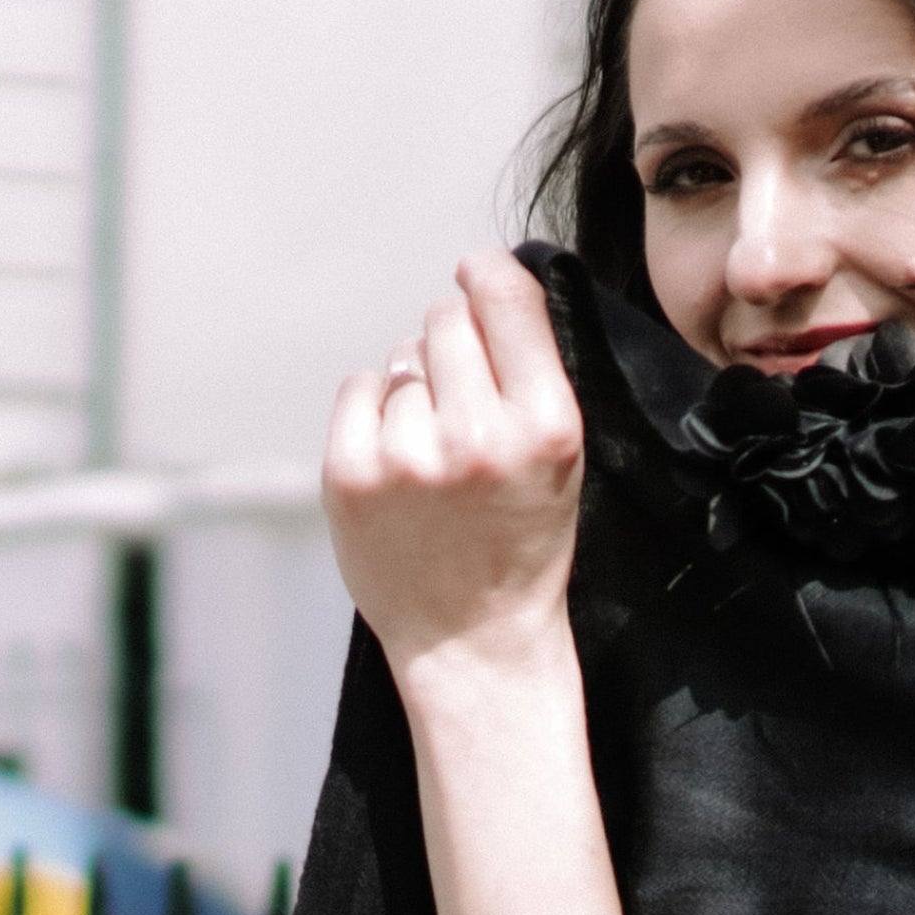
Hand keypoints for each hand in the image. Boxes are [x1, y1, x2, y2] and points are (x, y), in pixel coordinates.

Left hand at [322, 249, 582, 680]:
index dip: (486, 274)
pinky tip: (399, 462)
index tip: (476, 274)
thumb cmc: (521, 542)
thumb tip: (477, 277)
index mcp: (546, 427)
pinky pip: (359, 389)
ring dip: (414, 391)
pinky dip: (373, 414)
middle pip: (446, 320)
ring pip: (402, 360)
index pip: (506, 297)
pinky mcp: (352, 476)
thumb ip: (529, 371)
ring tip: (436, 458)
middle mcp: (478, 436)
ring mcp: (409, 457)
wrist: (474, 640)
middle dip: (452, 347)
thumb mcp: (561, 459)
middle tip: (464, 407)